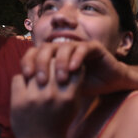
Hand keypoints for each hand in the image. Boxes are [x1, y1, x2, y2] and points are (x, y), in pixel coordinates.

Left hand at [11, 58, 82, 137]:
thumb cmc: (61, 121)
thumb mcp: (74, 104)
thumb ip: (75, 86)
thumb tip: (72, 65)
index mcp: (68, 95)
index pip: (71, 67)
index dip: (69, 65)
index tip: (66, 70)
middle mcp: (52, 94)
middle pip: (52, 64)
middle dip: (52, 65)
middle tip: (50, 70)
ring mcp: (34, 97)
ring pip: (35, 68)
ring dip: (35, 71)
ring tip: (37, 79)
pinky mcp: (18, 100)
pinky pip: (18, 77)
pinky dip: (21, 80)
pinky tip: (26, 87)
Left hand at [20, 41, 137, 96]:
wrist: (111, 84)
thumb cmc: (87, 86)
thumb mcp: (64, 87)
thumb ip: (49, 84)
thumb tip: (26, 90)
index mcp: (55, 56)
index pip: (35, 53)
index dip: (28, 62)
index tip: (27, 76)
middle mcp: (65, 48)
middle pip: (46, 48)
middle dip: (42, 63)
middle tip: (42, 80)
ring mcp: (79, 46)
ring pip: (63, 47)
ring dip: (60, 62)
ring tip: (61, 79)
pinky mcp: (94, 46)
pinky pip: (83, 48)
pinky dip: (77, 58)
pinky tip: (74, 70)